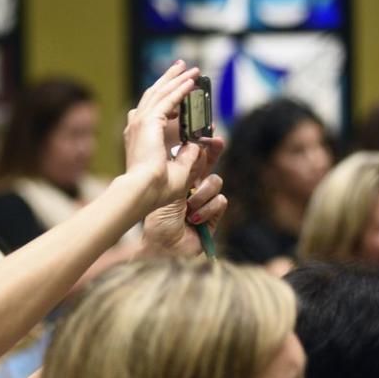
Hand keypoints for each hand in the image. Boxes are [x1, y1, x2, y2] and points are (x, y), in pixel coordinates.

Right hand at [124, 61, 205, 209]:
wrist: (143, 189)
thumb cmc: (155, 189)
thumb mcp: (177, 170)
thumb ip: (186, 155)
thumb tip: (196, 144)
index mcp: (139, 138)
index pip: (151, 110)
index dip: (165, 97)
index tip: (177, 89)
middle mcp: (137, 127)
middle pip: (153, 95)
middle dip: (168, 80)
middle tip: (180, 68)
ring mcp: (141, 122)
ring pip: (160, 92)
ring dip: (176, 79)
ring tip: (190, 69)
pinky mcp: (149, 122)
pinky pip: (168, 99)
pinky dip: (180, 89)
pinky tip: (192, 82)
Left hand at [141, 139, 227, 256]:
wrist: (161, 246)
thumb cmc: (157, 220)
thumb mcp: (170, 188)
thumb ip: (185, 169)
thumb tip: (195, 145)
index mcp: (178, 180)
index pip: (193, 158)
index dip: (201, 145)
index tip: (207, 131)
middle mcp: (192, 188)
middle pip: (209, 164)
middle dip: (213, 152)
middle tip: (216, 141)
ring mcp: (204, 201)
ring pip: (215, 182)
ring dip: (201, 194)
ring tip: (188, 207)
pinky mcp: (214, 215)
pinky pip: (220, 200)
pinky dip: (207, 210)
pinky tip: (194, 219)